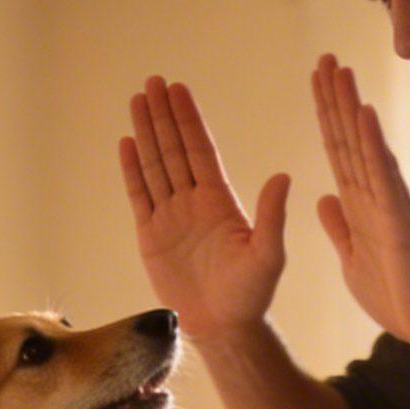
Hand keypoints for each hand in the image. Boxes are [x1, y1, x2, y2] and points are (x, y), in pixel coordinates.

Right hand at [120, 77, 289, 341]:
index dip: (188, 120)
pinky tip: (126, 144)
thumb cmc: (251, 294)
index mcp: (220, 200)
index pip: (200, 150)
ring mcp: (170, 217)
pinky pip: (139, 196)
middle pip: (174, 150)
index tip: (178, 90)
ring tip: (137, 101)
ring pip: (155, 166)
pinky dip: (132, 171)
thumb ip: (272, 216)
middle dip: (163, 116)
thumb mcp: (269, 254)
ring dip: (146, 133)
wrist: (223, 326)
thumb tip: (282, 177)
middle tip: (153, 82)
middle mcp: (193, 202)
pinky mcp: (151, 237)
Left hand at [312, 54, 409, 356]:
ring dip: (351, 108)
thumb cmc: (402, 298)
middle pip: (350, 139)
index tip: (317, 83)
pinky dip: (372, 144)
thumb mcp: (353, 261)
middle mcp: (378, 196)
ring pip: (365, 147)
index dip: (327, 117)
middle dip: (335, 100)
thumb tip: (324, 197)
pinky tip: (364, 113)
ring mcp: (390, 204)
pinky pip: (383, 175)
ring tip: (340, 70)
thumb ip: (340, 228)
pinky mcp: (400, 221)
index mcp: (363, 206)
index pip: (340, 152)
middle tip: (324, 58)